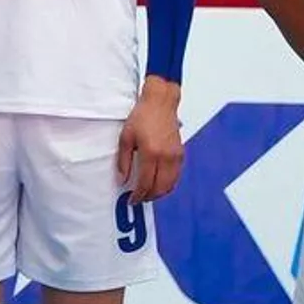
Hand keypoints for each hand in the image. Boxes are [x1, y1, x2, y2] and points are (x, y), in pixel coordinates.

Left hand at [118, 79, 183, 202]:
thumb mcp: (125, 138)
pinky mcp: (181, 155)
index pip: (146, 183)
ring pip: (171, 184)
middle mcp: (166, 157)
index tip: (131, 200)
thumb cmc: (142, 117)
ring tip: (147, 193)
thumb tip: (122, 179)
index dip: (138, 195)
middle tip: (138, 199)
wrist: (160, 104)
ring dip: (160, 193)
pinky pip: (176, 176)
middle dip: (149, 197)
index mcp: (151, 153)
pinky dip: (168, 184)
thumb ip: (123, 161)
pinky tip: (158, 183)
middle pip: (161, 187)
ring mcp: (176, 157)